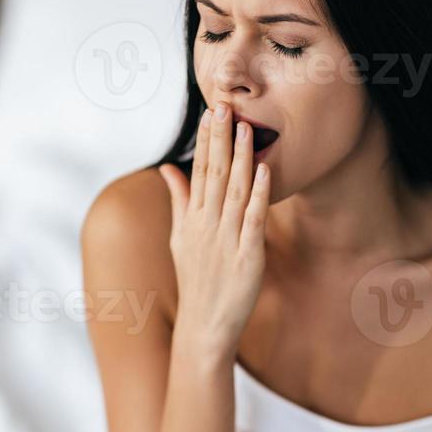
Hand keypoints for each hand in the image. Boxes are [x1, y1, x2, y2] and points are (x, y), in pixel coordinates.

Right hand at [158, 101, 270, 357]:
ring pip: (234, 191)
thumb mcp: (180, 238)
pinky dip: (259, 195)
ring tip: (246, 129)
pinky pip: (253, 220)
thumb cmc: (196, 281)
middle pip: (215, 174)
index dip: (207, 140)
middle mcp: (207, 225)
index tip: (212, 112)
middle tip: (224, 106)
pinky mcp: (247, 256)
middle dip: (220, 140)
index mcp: (193, 218)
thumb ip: (178, 200)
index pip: (199, 171)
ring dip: (241, 158)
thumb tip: (168, 168)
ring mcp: (226, 239)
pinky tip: (264, 171)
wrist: (205, 324)